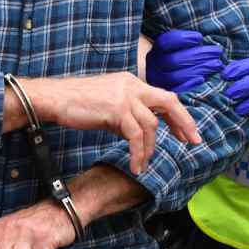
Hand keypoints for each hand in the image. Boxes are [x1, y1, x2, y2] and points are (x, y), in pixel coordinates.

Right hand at [23, 73, 201, 175]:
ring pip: (151, 126)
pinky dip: (138, 153)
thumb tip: (137, 132)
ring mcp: (125, 97)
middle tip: (193, 142)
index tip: (186, 132)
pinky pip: (136, 137)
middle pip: (169, 102)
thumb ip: (125, 113)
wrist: (54, 99)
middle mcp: (132, 86)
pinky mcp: (117, 110)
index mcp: (131, 82)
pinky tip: (135, 165)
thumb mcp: (107, 104)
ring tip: (143, 164)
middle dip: (184, 123)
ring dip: (150, 149)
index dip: (178, 115)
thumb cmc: (75, 103)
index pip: (163, 96)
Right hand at [145, 29, 223, 92]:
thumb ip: (191, 42)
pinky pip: (176, 91)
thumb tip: (202, 38)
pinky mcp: (167, 94)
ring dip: (198, 70)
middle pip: (173, 60)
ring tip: (216, 64)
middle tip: (217, 52)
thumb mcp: (185, 47)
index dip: (182, 39)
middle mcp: (154, 66)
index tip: (200, 38)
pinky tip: (202, 79)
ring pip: (174, 77)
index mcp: (157, 51)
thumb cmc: (187, 58)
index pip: (165, 43)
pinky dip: (189, 85)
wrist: (175, 83)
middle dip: (198, 55)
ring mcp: (159, 82)